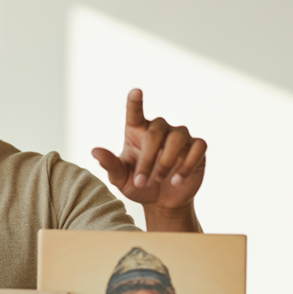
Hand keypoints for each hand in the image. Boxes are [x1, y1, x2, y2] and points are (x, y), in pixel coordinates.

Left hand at [91, 89, 205, 210]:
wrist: (162, 201)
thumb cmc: (138, 185)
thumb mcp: (121, 178)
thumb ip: (110, 165)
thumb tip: (94, 151)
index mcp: (137, 131)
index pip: (135, 113)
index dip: (135, 102)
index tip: (135, 92)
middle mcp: (159, 129)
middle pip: (156, 132)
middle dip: (148, 159)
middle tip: (142, 181)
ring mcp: (180, 137)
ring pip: (177, 138)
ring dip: (166, 161)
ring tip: (160, 180)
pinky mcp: (197, 148)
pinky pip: (198, 147)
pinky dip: (187, 165)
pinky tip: (177, 180)